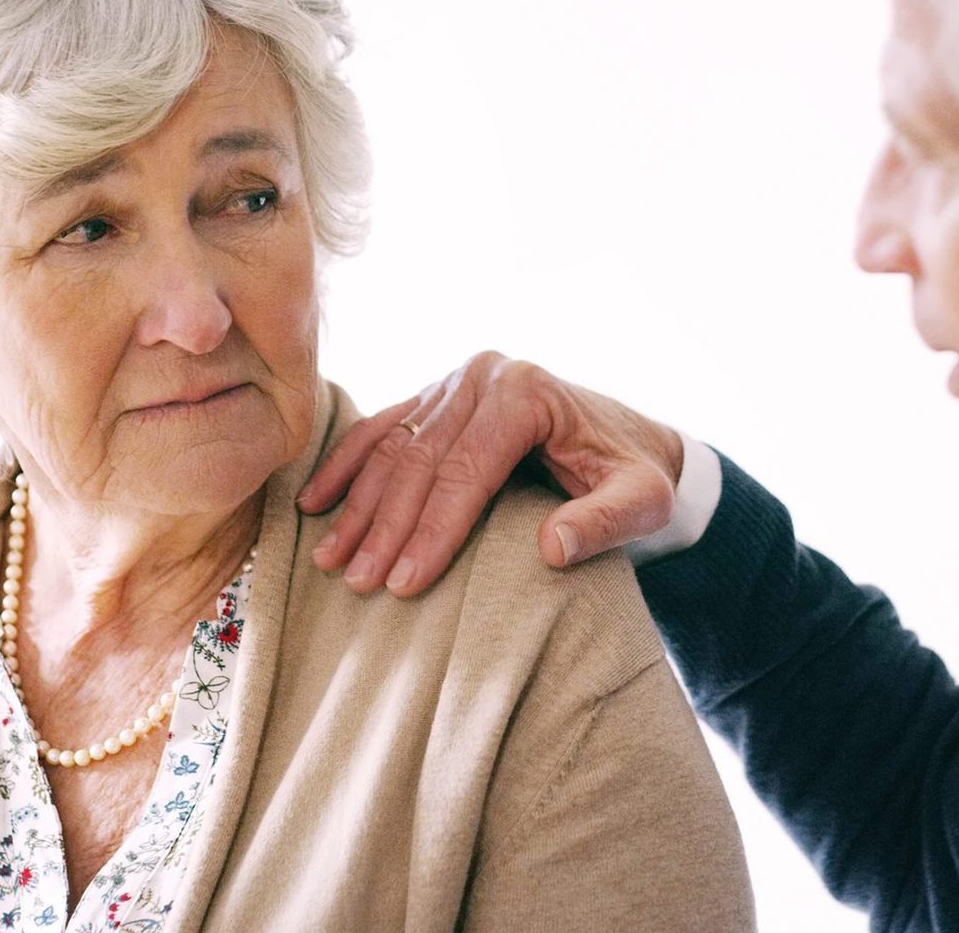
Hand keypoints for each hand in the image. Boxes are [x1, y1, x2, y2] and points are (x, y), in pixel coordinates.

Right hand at [299, 351, 684, 595]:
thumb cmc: (634, 472)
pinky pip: (382, 428)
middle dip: (386, 526)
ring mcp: (455, 380)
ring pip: (393, 446)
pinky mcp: (437, 394)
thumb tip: (553, 550)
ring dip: (358, 504)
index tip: (403, 584)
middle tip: (358, 583)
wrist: (628, 437)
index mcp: (526, 391)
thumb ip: (605, 522)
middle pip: (421, 459)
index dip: (433, 531)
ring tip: (331, 558)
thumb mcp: (642, 499)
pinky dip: (346, 465)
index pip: (466, 470)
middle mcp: (483, 376)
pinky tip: (316, 503)